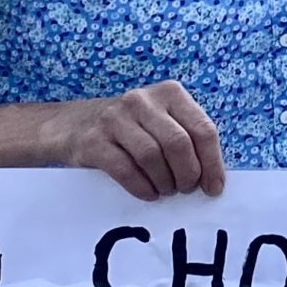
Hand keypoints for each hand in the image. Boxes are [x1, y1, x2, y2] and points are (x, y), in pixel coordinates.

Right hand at [44, 81, 226, 201]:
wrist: (72, 125)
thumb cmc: (131, 128)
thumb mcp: (161, 120)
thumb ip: (187, 138)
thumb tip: (212, 177)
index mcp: (169, 93)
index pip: (202, 129)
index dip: (212, 163)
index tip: (214, 188)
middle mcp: (143, 100)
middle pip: (178, 143)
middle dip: (188, 173)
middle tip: (186, 189)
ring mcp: (115, 118)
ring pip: (152, 156)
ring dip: (164, 182)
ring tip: (166, 190)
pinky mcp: (93, 140)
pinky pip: (125, 169)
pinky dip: (142, 187)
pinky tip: (149, 193)